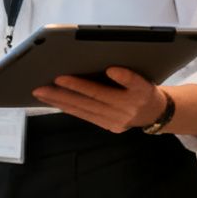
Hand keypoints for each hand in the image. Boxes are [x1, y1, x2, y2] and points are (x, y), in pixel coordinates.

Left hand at [32, 66, 167, 133]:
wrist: (158, 112)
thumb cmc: (146, 90)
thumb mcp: (144, 81)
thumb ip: (128, 76)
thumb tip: (111, 70)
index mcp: (129, 100)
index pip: (97, 92)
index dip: (78, 85)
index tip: (59, 77)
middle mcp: (120, 114)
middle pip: (84, 104)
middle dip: (60, 95)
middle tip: (39, 88)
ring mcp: (113, 123)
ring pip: (82, 112)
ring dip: (60, 103)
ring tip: (41, 94)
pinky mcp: (109, 127)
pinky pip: (85, 117)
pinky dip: (70, 109)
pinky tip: (56, 103)